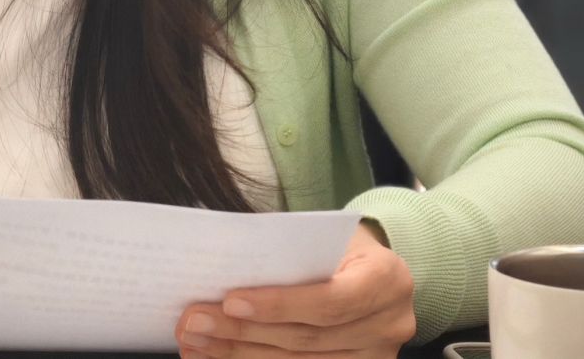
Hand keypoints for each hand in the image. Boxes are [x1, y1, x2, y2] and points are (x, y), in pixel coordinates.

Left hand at [174, 223, 415, 358]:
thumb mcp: (328, 237)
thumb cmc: (342, 245)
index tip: (229, 301)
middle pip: (308, 337)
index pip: (330, 301)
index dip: (279, 305)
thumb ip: (289, 254)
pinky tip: (220, 357)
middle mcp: (389, 325)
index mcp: (387, 280)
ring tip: (195, 342)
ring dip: (240, 354)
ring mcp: (377, 357)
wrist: (376, 269)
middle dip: (244, 333)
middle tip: (194, 323)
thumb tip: (223, 266)